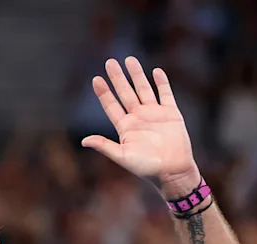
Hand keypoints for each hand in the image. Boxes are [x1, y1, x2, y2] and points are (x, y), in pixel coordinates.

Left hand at [81, 58, 199, 196]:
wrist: (173, 172)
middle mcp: (138, 118)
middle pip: (125, 93)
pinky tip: (155, 71)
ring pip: (143, 89)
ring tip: (129, 59)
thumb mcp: (123, 157)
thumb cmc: (147, 168)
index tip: (96, 79)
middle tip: (110, 62)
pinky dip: (161, 83)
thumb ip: (105, 146)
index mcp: (125, 128)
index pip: (111, 106)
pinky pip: (165, 94)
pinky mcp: (171, 114)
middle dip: (118, 78)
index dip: (104, 93)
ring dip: (137, 75)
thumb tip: (84, 141)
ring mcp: (154, 114)